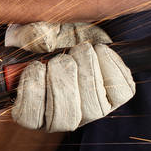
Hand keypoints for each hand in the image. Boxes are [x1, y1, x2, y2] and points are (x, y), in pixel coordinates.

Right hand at [5, 22, 134, 131]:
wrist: (76, 31)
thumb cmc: (50, 36)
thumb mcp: (35, 30)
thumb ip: (32, 35)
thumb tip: (45, 43)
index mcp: (34, 106)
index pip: (29, 118)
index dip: (33, 93)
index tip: (35, 66)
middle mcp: (62, 116)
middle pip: (66, 119)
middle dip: (63, 82)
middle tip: (61, 57)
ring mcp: (91, 110)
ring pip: (95, 109)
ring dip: (87, 73)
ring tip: (81, 50)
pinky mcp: (115, 97)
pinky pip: (120, 92)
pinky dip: (112, 68)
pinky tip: (100, 50)